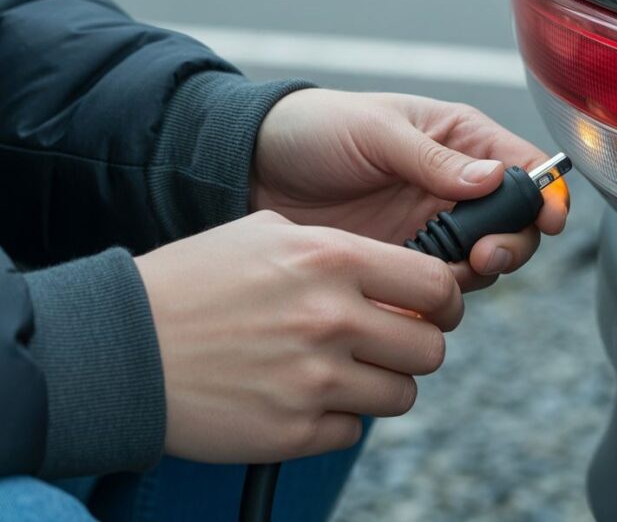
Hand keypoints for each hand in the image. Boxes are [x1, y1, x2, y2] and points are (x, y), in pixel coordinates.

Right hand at [135, 211, 462, 463]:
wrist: (123, 346)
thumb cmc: (196, 281)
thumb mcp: (270, 233)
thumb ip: (344, 249)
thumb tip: (402, 276)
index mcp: (332, 259)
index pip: (437, 285)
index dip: (446, 299)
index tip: (435, 308)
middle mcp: (332, 317)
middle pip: (431, 347)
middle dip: (416, 346)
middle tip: (389, 342)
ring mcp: (315, 379)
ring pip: (403, 395)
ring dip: (381, 384)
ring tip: (342, 369)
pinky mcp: (294, 430)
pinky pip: (354, 430)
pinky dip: (337, 418)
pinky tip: (302, 395)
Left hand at [251, 90, 568, 291]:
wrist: (255, 169)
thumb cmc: (317, 128)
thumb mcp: (376, 131)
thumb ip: (433, 158)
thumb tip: (494, 178)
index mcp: (460, 140)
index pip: (523, 167)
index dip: (545, 195)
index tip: (549, 220)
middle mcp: (455, 187)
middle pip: (514, 224)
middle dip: (511, 243)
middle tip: (483, 255)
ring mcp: (431, 227)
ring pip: (482, 261)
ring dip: (474, 274)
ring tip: (444, 273)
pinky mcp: (403, 262)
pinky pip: (438, 287)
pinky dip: (437, 295)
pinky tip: (413, 291)